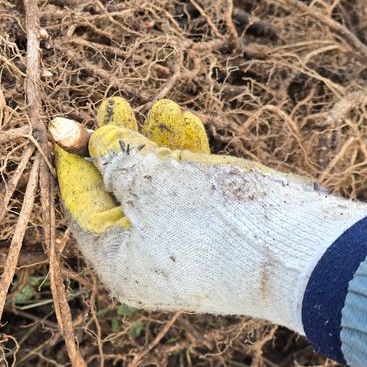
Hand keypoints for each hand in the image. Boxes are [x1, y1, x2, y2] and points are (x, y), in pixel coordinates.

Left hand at [53, 97, 366, 330]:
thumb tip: (94, 141)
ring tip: (167, 106)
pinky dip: (187, 165)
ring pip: (157, 192)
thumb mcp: (152, 178)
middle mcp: (141, 264)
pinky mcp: (214, 243)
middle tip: (119, 101)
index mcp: (114, 260)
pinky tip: (190, 127)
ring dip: (159, 145)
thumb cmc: (210, 218)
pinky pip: (188, 200)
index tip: (69, 121)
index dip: (76, 156)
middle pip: (119, 195)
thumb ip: (115, 157)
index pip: (81, 202)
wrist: (298, 254)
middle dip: (122, 143)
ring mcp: (180, 256)